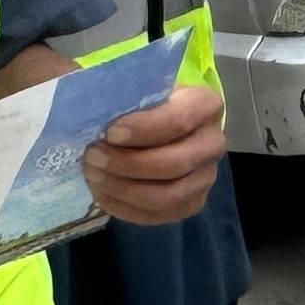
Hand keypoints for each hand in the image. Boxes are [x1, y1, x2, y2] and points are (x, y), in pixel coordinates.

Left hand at [82, 82, 226, 226]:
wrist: (152, 128)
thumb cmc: (141, 104)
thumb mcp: (135, 88)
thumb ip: (120, 94)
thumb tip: (91, 105)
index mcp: (204, 105)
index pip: (179, 121)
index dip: (143, 130)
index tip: (109, 133)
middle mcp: (213, 143)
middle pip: (174, 164)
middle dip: (126, 164)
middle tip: (92, 157)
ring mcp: (205, 178)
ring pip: (166, 196)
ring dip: (123, 189)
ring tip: (93, 175)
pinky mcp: (190, 203)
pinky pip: (157, 216)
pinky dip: (124, 207)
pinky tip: (101, 193)